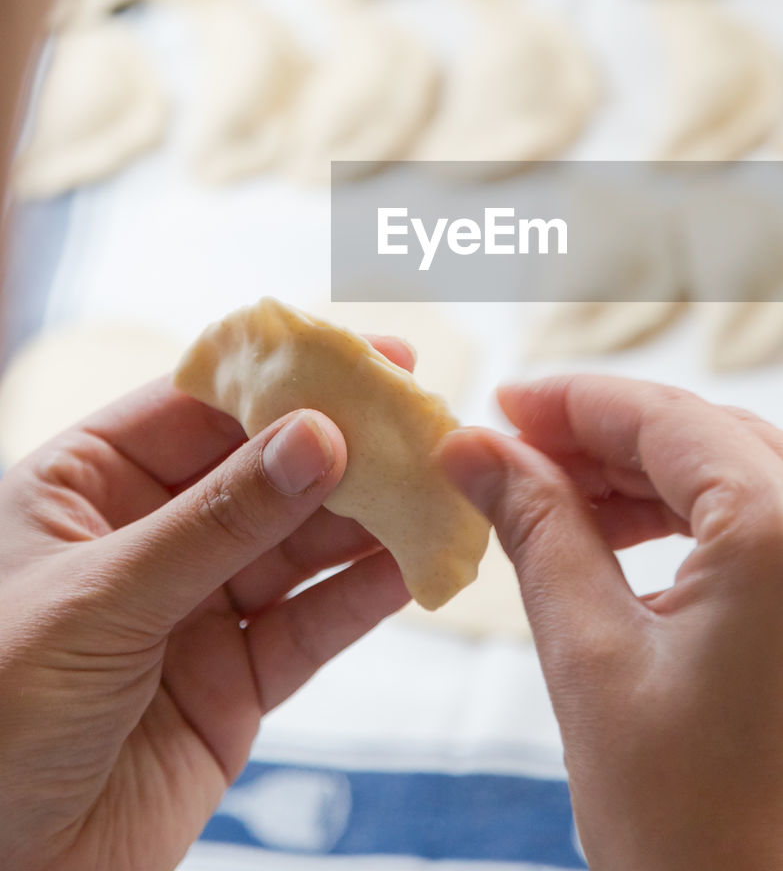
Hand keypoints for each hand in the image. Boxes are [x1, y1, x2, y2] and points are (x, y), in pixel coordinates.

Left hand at [0, 336, 411, 870]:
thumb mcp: (100, 601)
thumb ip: (217, 521)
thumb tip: (317, 437)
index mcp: (88, 484)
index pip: (201, 405)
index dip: (286, 377)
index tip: (369, 358)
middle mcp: (149, 534)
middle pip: (265, 469)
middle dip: (345, 446)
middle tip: (425, 423)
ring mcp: (197, 606)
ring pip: (300, 544)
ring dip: (371, 518)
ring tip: (439, 487)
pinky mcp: (236, 678)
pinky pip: (313, 624)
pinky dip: (366, 596)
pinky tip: (416, 566)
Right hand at [440, 377, 782, 870]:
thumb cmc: (689, 842)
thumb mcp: (591, 664)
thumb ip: (538, 528)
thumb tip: (476, 450)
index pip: (667, 419)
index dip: (573, 403)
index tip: (503, 407)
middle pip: (718, 440)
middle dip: (614, 441)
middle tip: (521, 456)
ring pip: (764, 480)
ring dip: (667, 482)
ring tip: (575, 505)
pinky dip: (726, 527)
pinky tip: (654, 551)